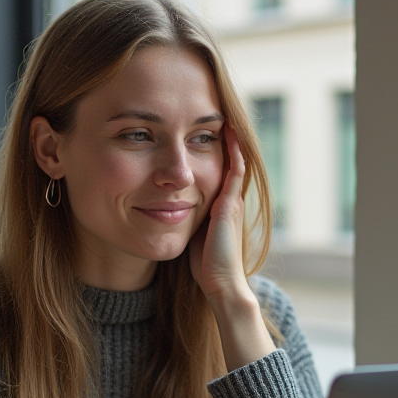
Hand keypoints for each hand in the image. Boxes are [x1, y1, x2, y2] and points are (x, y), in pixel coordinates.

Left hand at [188, 125, 248, 300]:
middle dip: (221, 138)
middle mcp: (230, 199)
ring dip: (231, 138)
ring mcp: (232, 200)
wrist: (219, 282)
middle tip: (215, 114)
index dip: (213, 151)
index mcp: (222, 205)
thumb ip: (184, 217)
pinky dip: (233, 149)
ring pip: (235, 160)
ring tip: (223, 115)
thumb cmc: (203, 264)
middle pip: (229, 160)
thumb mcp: (192, 233)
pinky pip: (235, 169)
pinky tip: (227, 131)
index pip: (219, 170)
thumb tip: (162, 207)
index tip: (200, 131)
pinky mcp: (230, 204)